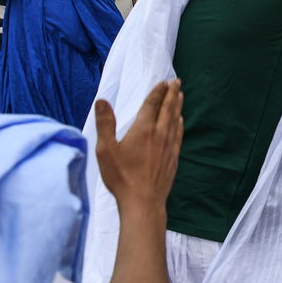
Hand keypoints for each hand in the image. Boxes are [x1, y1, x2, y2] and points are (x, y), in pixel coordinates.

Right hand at [95, 80, 183, 211]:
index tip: (163, 82)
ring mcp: (168, 146)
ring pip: (175, 120)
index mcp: (143, 129)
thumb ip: (105, 123)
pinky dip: (179, 124)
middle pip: (167, 109)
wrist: (143, 201)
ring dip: (177, 106)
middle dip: (172, 93)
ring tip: (180, 95)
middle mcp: (159, 134)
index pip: (152, 104)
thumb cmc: (121, 177)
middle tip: (176, 81)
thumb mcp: (105, 150)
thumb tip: (101, 101)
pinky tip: (180, 122)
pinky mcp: (173, 157)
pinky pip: (178, 135)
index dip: (157, 92)